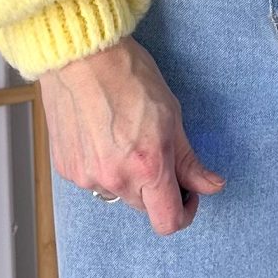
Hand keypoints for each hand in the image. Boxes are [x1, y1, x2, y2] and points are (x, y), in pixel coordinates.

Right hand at [40, 37, 225, 235]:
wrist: (80, 56)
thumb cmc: (127, 75)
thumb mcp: (172, 115)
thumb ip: (189, 160)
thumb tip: (211, 185)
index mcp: (148, 167)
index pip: (168, 222)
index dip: (184, 211)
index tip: (187, 193)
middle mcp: (115, 179)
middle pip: (144, 207)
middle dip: (155, 187)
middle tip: (156, 152)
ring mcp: (87, 176)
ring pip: (117, 193)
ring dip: (126, 176)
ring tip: (122, 136)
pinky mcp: (66, 168)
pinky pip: (92, 179)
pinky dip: (101, 166)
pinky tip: (100, 135)